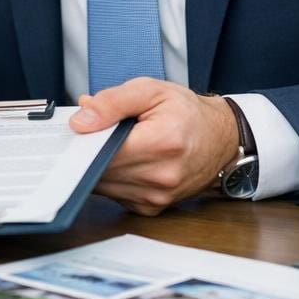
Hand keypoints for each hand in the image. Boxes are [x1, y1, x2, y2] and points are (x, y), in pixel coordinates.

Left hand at [69, 78, 238, 215]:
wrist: (220, 138)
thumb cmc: (188, 113)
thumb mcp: (150, 90)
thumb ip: (111, 102)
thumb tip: (81, 120)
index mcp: (161, 143)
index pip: (102, 151)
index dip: (83, 141)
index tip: (77, 130)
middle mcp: (160, 177)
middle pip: (99, 171)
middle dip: (89, 152)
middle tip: (92, 133)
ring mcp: (157, 197)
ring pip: (103, 187)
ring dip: (99, 167)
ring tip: (111, 144)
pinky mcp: (151, 208)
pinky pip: (115, 196)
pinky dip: (112, 179)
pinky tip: (123, 161)